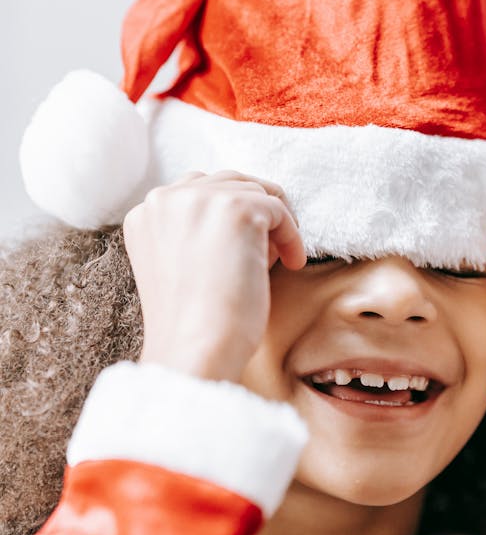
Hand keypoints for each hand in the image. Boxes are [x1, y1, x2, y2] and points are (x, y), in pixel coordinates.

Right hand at [123, 170, 305, 382]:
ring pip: (255, 192)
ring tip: (277, 260)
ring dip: (272, 224)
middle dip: (253, 213)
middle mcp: (165, 198)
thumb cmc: (194, 325)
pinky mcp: (237, 208)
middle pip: (228, 182)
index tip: (243, 247)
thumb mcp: (180, 265)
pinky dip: (292, 236)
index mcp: (144, 214)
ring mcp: (200, 199)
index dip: (228, 216)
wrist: (196, 351)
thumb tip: (251, 211)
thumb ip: (195, 232)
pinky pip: (279, 209)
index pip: (197, 191)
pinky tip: (292, 264)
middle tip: (268, 250)